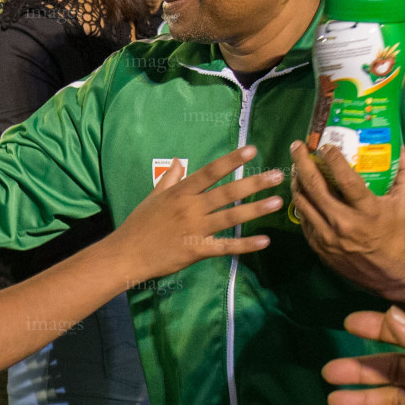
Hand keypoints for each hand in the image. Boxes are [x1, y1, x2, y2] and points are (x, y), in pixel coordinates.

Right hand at [109, 145, 280, 282]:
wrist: (127, 254)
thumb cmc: (139, 224)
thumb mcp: (153, 197)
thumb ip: (169, 179)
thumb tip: (180, 162)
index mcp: (181, 192)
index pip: (210, 172)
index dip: (231, 160)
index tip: (251, 150)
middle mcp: (191, 208)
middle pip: (227, 193)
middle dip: (253, 183)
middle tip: (277, 176)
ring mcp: (195, 229)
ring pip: (230, 217)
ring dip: (255, 210)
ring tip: (277, 202)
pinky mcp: (197, 250)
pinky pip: (225, 246)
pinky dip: (245, 245)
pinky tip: (264, 241)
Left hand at [290, 142, 404, 313]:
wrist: (387, 271)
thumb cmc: (396, 231)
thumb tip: (400, 146)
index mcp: (367, 211)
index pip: (346, 180)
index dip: (333, 159)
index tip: (325, 145)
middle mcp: (344, 224)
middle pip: (315, 187)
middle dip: (302, 162)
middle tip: (297, 146)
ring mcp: (327, 236)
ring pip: (302, 201)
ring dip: (296, 180)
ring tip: (296, 165)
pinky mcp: (317, 246)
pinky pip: (303, 218)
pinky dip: (301, 201)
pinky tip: (302, 190)